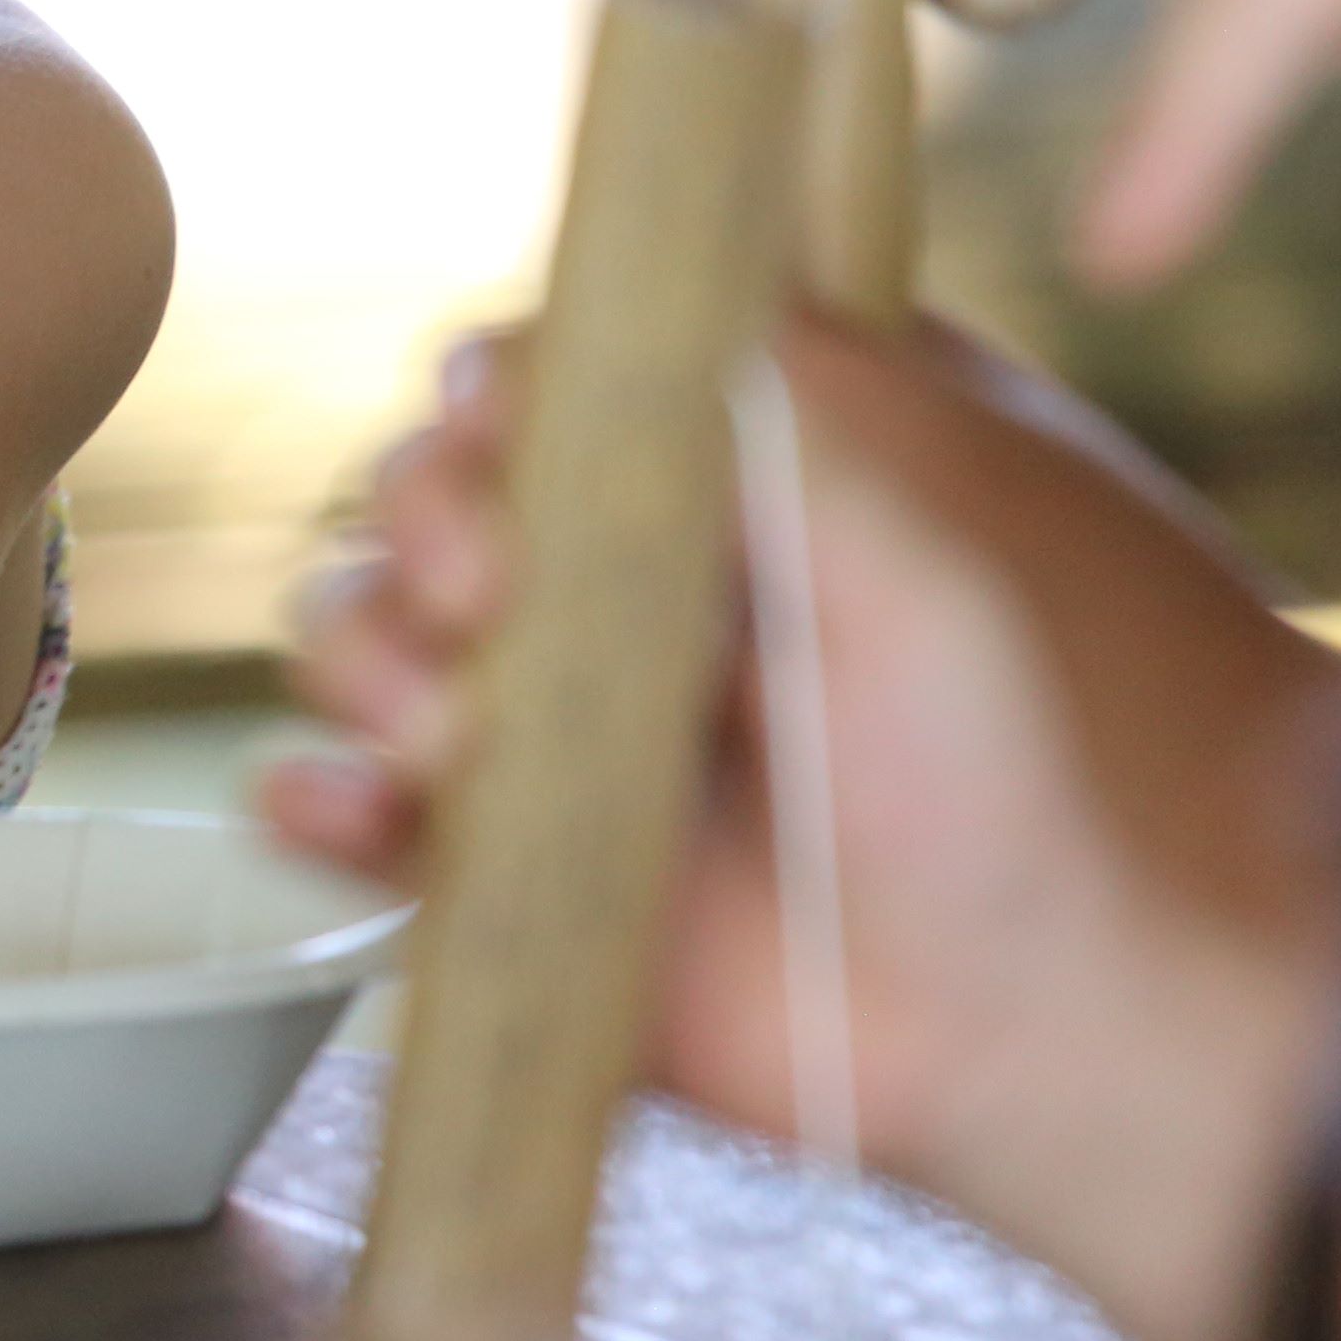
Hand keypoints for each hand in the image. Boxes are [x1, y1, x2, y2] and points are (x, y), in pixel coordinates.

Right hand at [265, 315, 1340, 1340]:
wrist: (1026, 1023)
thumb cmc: (1006, 774)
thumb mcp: (919, 555)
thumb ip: (778, 414)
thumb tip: (596, 317)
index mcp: (703, 498)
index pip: (525, 392)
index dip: (487, 406)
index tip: (500, 438)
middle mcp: (609, 595)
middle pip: (416, 501)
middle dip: (421, 532)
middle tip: (487, 597)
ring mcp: (546, 732)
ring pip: (359, 641)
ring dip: (364, 663)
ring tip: (444, 734)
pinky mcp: (502, 867)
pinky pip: (347, 816)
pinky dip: (314, 802)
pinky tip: (345, 808)